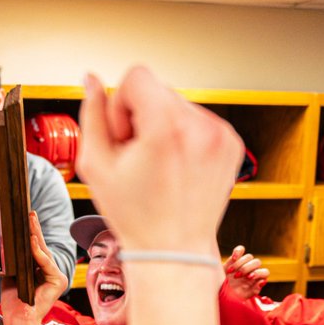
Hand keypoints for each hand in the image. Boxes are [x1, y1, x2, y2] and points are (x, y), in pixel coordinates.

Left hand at [0, 211, 66, 322]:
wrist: (18, 319)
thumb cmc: (14, 302)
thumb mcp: (13, 276)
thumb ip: (15, 262)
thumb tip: (9, 244)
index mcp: (41, 272)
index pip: (36, 250)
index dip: (31, 234)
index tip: (26, 218)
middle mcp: (52, 273)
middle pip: (42, 248)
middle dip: (35, 229)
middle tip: (30, 213)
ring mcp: (57, 277)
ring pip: (44, 253)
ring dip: (36, 236)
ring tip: (30, 220)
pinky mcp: (59, 281)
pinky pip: (45, 263)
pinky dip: (37, 253)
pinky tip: (31, 240)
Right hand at [78, 67, 242, 257]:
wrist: (174, 248)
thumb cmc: (135, 216)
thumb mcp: (96, 166)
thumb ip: (92, 115)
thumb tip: (92, 81)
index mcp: (166, 128)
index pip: (137, 76)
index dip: (121, 105)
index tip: (123, 137)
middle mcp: (199, 126)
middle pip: (158, 90)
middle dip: (142, 117)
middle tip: (138, 156)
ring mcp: (220, 134)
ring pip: (179, 105)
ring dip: (164, 127)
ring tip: (158, 165)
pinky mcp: (231, 143)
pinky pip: (199, 121)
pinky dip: (184, 138)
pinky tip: (176, 167)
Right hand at [223, 245, 269, 300]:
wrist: (219, 291)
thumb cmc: (233, 296)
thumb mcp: (243, 296)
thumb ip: (254, 290)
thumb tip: (263, 281)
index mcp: (257, 279)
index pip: (264, 272)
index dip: (258, 273)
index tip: (248, 278)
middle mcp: (252, 269)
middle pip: (257, 262)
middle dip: (246, 268)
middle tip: (237, 276)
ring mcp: (244, 263)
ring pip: (249, 256)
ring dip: (240, 264)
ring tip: (230, 272)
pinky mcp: (235, 258)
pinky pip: (240, 249)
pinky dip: (238, 252)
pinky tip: (234, 258)